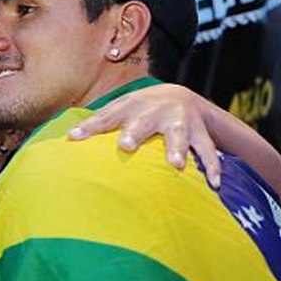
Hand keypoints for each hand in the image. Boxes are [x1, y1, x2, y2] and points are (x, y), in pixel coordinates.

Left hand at [67, 82, 223, 187]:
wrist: (181, 96)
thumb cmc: (139, 110)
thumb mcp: (119, 111)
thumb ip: (96, 124)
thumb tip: (66, 139)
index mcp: (131, 107)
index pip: (106, 116)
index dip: (90, 126)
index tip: (74, 137)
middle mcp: (155, 112)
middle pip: (144, 122)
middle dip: (136, 132)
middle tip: (126, 145)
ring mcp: (179, 122)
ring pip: (179, 135)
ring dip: (177, 149)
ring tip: (177, 165)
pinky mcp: (199, 133)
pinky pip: (207, 151)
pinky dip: (212, 166)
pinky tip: (214, 184)